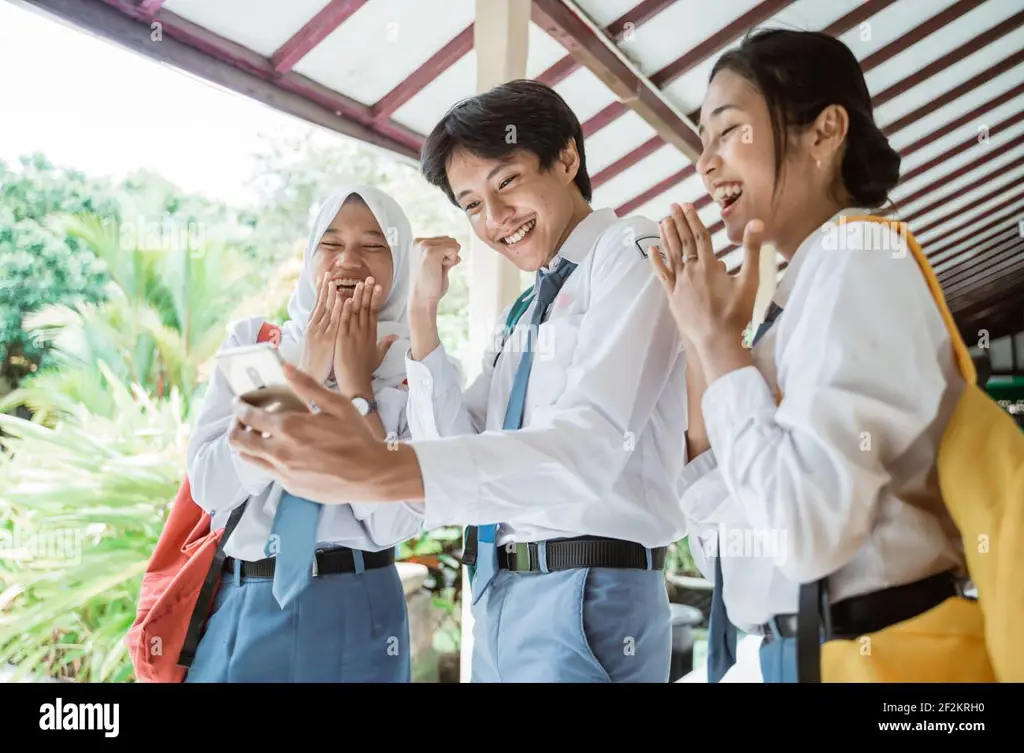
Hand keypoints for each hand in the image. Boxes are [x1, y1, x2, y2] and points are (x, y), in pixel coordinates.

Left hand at [227, 364, 424, 503]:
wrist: (371, 474)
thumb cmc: (357, 438)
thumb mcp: (337, 404)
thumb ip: (307, 386)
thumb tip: (286, 368)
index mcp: (289, 428)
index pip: (248, 416)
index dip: (239, 406)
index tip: (239, 402)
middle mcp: (280, 452)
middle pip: (238, 440)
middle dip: (235, 427)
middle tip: (242, 421)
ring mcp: (284, 473)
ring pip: (249, 458)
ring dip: (248, 445)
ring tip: (259, 436)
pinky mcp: (291, 487)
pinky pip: (269, 471)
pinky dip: (268, 459)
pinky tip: (283, 452)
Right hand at [299, 273, 343, 383]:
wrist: (309, 380)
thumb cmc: (315, 364)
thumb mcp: (317, 344)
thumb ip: (321, 331)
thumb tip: (322, 321)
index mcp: (313, 328)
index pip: (318, 305)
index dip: (322, 292)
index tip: (325, 278)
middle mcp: (315, 328)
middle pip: (321, 304)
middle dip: (324, 288)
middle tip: (328, 273)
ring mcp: (321, 334)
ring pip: (327, 311)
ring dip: (331, 295)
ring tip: (334, 281)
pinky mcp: (327, 341)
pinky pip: (334, 323)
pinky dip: (338, 311)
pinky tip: (342, 300)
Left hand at [332, 277, 397, 395]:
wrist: (357, 383)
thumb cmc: (366, 371)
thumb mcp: (378, 356)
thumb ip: (386, 343)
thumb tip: (395, 336)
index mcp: (372, 335)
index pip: (374, 311)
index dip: (375, 297)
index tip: (377, 285)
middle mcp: (364, 332)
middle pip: (367, 308)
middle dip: (368, 292)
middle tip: (370, 277)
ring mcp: (353, 335)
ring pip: (356, 312)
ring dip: (357, 296)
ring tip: (359, 283)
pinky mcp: (342, 340)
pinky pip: (344, 322)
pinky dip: (345, 310)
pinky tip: (345, 299)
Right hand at [410, 236, 460, 312]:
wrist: (422, 300)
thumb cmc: (429, 287)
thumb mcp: (437, 266)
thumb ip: (445, 256)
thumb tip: (457, 247)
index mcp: (417, 244)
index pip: (444, 240)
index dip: (446, 256)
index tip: (433, 269)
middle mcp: (418, 241)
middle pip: (450, 239)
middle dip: (449, 256)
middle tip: (435, 271)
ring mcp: (423, 245)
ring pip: (453, 243)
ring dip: (450, 259)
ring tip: (435, 271)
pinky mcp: (430, 251)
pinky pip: (454, 249)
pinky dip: (452, 261)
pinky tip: (438, 270)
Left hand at [649, 203, 763, 349]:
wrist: (718, 341)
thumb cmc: (738, 313)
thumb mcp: (750, 280)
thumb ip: (752, 250)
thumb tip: (757, 222)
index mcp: (709, 265)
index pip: (699, 236)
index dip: (692, 219)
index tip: (686, 205)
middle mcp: (691, 272)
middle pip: (683, 242)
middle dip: (678, 222)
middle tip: (672, 206)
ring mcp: (679, 285)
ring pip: (671, 255)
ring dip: (667, 237)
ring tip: (662, 221)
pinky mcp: (673, 298)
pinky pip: (662, 275)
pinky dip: (656, 261)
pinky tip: (651, 250)